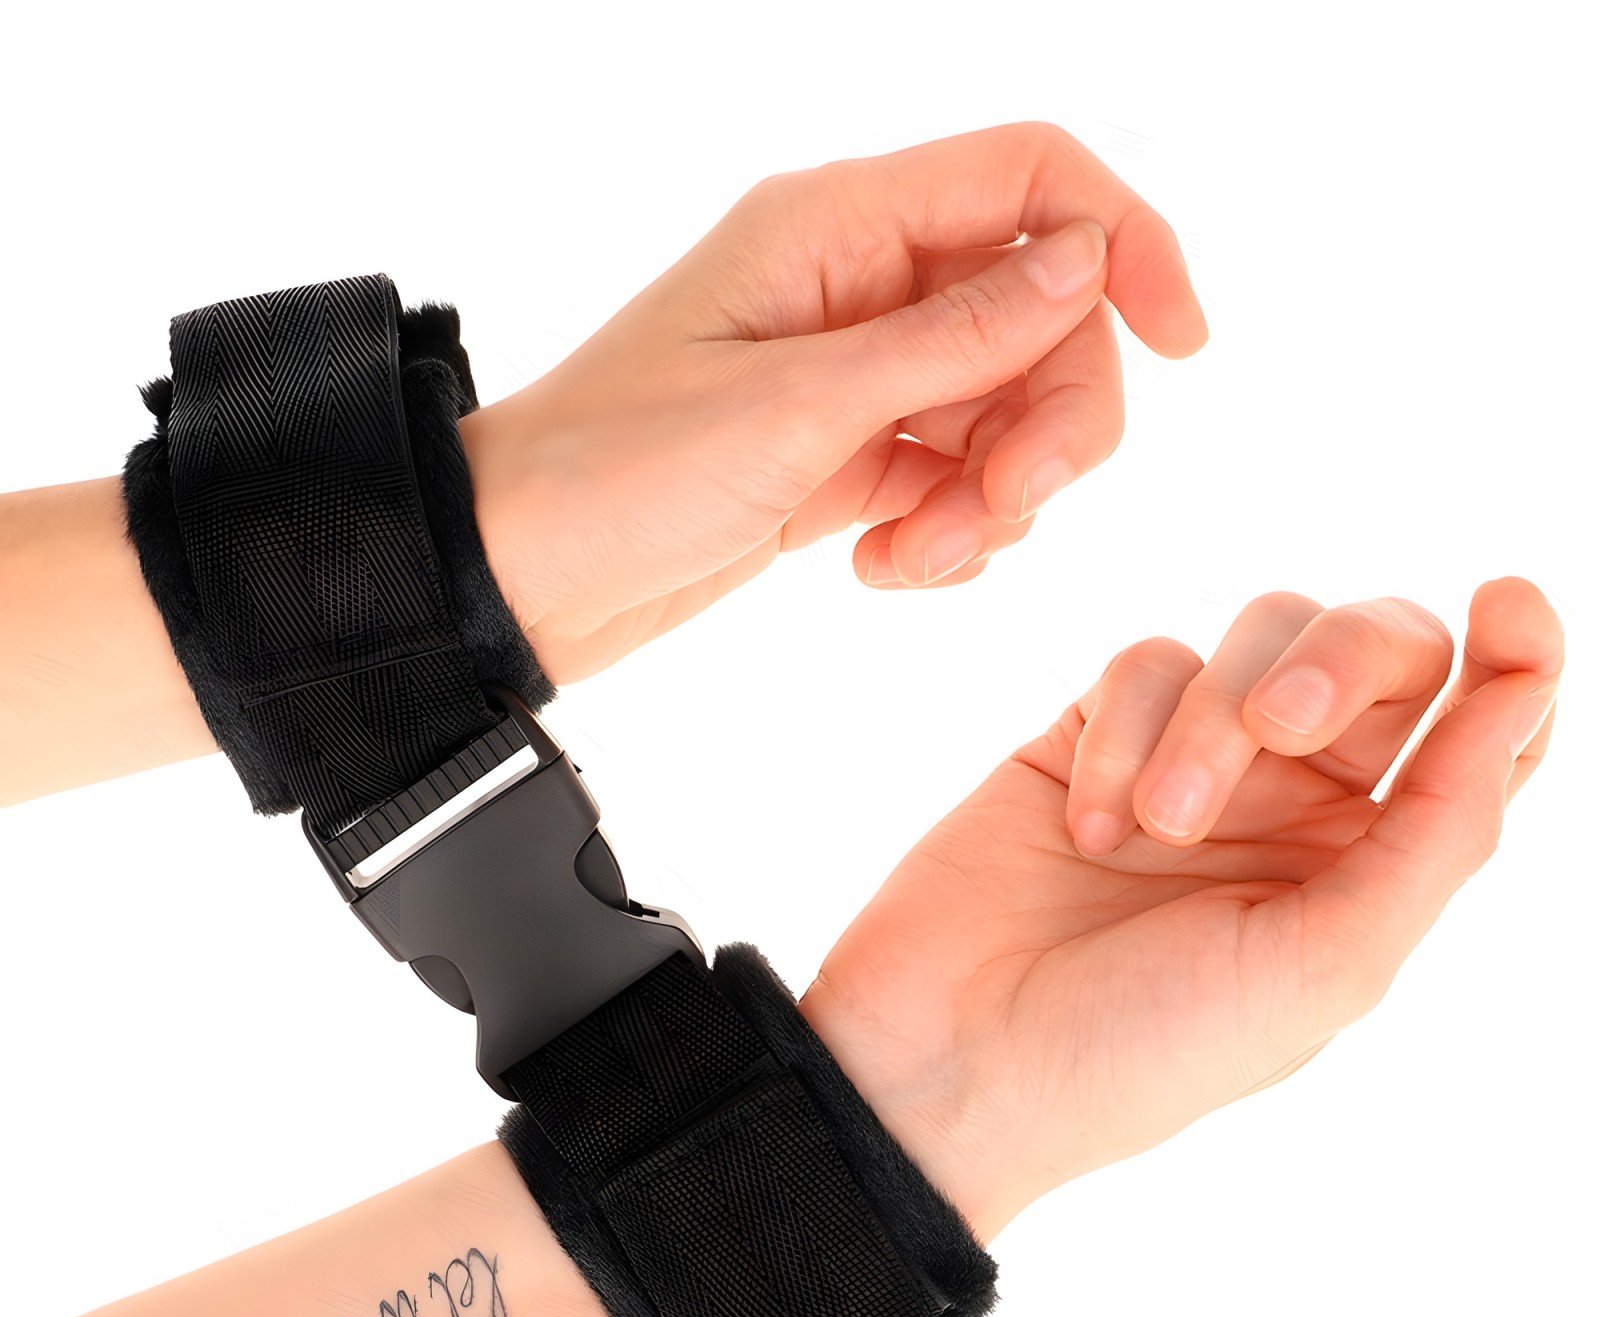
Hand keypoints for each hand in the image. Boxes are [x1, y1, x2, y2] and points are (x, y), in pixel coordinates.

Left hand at [460, 121, 1206, 681]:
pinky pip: (955, 477)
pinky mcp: (846, 457)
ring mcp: (857, 376)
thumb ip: (954, 338)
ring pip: (1007, 410)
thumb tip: (1087, 261)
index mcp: (837, 226)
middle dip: (1053, 421)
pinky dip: (947, 531)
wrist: (518, 578)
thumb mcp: (796, 406)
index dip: (1127, 242)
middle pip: (1043, 315)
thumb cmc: (615, 474)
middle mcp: (859, 287)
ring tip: (913, 559)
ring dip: (993, 498)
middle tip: (1003, 508)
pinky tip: (885, 568)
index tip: (1181, 342)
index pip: (1032, 179)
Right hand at [796, 578, 1562, 1243]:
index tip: (1513, 600)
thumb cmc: (1142, 1047)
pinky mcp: (1091, 736)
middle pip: (1377, 655)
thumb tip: (1520, 698)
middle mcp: (1294, 807)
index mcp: (1371, 870)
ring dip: (1209, 723)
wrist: (950, 1061)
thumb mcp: (1325, 967)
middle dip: (1345, 662)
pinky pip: (1141, 665)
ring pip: (1254, 639)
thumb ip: (1439, 831)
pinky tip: (1085, 827)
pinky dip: (1124, 736)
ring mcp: (1190, 763)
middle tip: (1286, 725)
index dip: (1521, 659)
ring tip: (1156, 829)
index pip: (1481, 739)